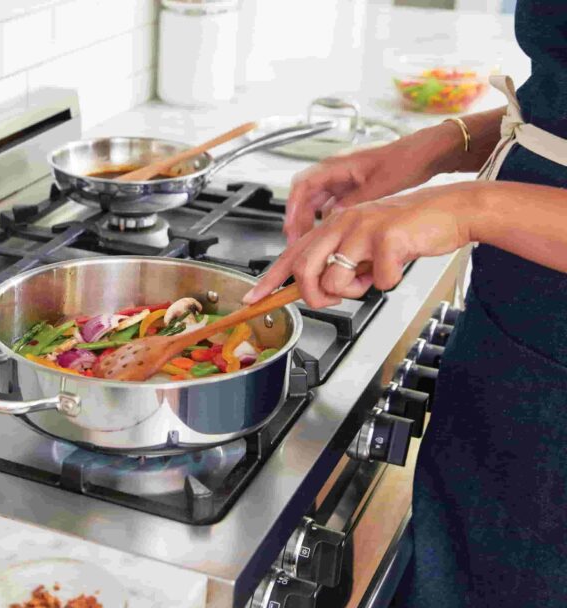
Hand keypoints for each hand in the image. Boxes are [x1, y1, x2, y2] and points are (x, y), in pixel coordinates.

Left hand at [244, 183, 479, 308]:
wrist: (451, 211)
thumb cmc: (408, 232)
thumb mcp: (365, 246)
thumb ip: (340, 263)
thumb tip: (321, 291)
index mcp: (333, 225)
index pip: (292, 255)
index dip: (269, 281)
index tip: (252, 300)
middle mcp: (341, 223)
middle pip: (305, 272)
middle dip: (316, 296)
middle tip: (334, 299)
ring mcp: (363, 227)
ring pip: (336, 281)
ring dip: (357, 290)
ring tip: (374, 274)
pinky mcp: (387, 236)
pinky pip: (378, 281)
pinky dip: (389, 282)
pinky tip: (399, 265)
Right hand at [283, 124, 464, 242]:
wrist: (427, 152)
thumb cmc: (406, 159)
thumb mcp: (380, 184)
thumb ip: (354, 202)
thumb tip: (333, 219)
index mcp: (338, 165)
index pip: (303, 185)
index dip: (293, 208)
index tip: (291, 227)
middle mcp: (336, 171)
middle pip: (305, 196)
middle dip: (298, 219)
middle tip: (296, 242)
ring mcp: (343, 180)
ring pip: (316, 202)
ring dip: (309, 221)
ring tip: (308, 242)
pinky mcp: (351, 188)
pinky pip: (330, 205)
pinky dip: (325, 220)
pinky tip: (330, 234)